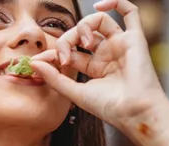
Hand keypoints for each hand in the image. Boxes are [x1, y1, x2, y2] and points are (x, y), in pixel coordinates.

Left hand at [30, 0, 167, 138]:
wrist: (134, 112)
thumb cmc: (110, 108)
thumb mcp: (75, 93)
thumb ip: (54, 78)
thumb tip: (33, 62)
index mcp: (95, 69)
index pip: (71, 51)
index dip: (54, 51)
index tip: (41, 60)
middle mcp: (108, 55)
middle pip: (82, 34)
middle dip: (67, 40)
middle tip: (64, 57)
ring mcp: (121, 45)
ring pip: (99, 21)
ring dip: (84, 25)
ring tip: (84, 42)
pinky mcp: (135, 39)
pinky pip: (130, 12)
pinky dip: (116, 2)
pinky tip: (99, 7)